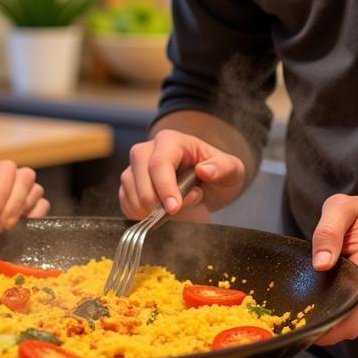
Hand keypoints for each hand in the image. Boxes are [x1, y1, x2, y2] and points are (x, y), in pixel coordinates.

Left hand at [0, 161, 48, 233]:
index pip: (4, 175)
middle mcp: (17, 175)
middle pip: (24, 180)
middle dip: (11, 207)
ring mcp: (29, 189)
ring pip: (35, 193)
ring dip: (20, 214)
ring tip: (3, 231)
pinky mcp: (38, 204)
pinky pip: (43, 207)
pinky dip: (33, 218)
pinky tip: (17, 230)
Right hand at [119, 128, 246, 221]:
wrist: (208, 182)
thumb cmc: (218, 172)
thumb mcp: (231, 169)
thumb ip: (223, 168)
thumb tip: (205, 171)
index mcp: (171, 141)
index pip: (159, 163)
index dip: (164, 187)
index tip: (174, 208)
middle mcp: (147, 150)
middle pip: (136, 176)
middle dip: (155, 202)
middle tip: (180, 212)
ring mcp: (135, 168)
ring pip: (129, 190)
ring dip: (150, 210)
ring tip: (178, 212)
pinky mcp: (130, 186)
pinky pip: (126, 202)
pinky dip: (141, 215)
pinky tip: (162, 217)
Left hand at [310, 192, 357, 344]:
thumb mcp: (340, 209)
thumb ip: (327, 233)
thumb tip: (320, 263)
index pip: (352, 314)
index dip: (328, 326)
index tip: (305, 324)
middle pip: (352, 325)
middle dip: (326, 325)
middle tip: (301, 314)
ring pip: (356, 325)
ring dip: (337, 318)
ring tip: (318, 299)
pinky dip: (347, 314)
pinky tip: (334, 297)